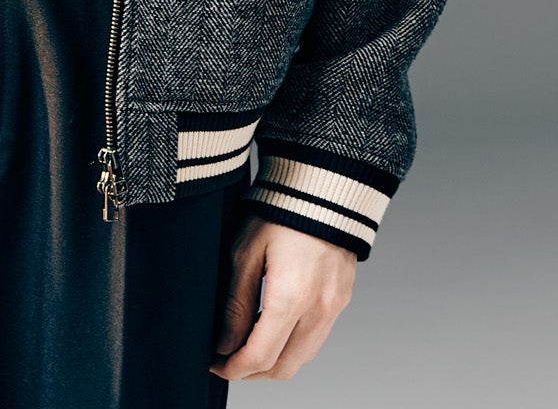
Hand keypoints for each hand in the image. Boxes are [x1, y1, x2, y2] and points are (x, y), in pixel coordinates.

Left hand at [209, 217, 355, 381]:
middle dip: (252, 372)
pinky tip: (274, 328)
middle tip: (227, 360)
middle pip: (283, 367)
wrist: (321, 185)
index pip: (260, 356)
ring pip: (303, 357)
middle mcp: (319, 309)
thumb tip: (225, 344)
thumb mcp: (245, 252)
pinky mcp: (342, 299)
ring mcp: (334, 306)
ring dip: (274, 361)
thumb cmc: (279, 210)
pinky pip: (317, 338)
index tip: (215, 364)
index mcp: (291, 297)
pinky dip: (294, 345)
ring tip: (248, 344)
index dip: (234, 368)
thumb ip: (235, 304)